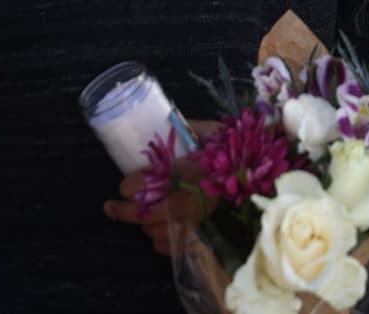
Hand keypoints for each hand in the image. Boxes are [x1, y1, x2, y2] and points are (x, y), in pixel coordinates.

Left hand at [102, 119, 220, 255]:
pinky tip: (158, 229)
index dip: (131, 185)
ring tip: (139, 214)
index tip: (126, 184)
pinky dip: (160, 240)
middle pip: (145, 215)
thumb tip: (166, 122)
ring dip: (144, 224)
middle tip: (112, 206)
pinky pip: (170, 247)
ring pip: (155, 232)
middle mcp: (191, 202)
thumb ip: (189, 129)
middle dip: (124, 212)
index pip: (145, 186)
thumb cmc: (230, 150)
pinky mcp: (200, 236)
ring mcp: (195, 222)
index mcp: (190, 174)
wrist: (255, 172)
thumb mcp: (210, 132)